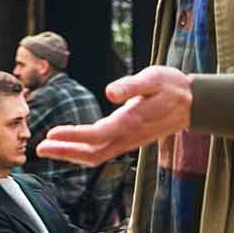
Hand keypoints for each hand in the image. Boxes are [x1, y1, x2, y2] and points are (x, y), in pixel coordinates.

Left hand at [36, 66, 191, 164]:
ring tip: (48, 149)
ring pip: (97, 155)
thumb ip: (131, 85)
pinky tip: (69, 145)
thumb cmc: (171, 86)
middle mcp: (129, 136)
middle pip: (92, 153)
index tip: (52, 133)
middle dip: (65, 152)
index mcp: (132, 122)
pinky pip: (102, 151)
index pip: (97, 135)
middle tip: (40, 149)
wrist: (193, 102)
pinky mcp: (129, 140)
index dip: (73, 136)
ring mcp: (129, 142)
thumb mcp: (153, 77)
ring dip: (71, 154)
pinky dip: (82, 151)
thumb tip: (109, 92)